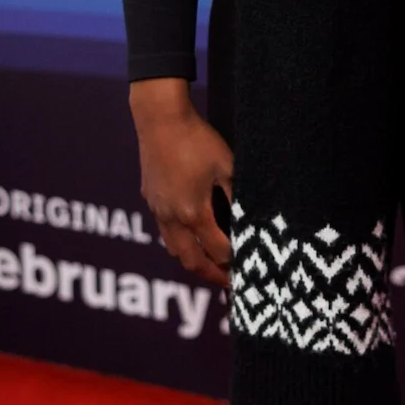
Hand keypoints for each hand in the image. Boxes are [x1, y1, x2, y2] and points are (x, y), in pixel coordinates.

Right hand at [130, 79, 232, 284]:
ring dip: (193, 262)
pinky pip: (165, 232)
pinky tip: (193, 237)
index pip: (217, 251)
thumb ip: (239, 196)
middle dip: (211, 276)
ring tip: (211, 267)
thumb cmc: (198, 140)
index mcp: (193, 212)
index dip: (234, 264)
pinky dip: (180, 243)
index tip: (248, 270)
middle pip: (191, 262)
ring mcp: (158, 210)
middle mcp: (172, 217)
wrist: (160, 119)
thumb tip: (253, 220)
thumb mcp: (228, 166)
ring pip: (174, 250)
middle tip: (230, 284)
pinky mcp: (150, 199)